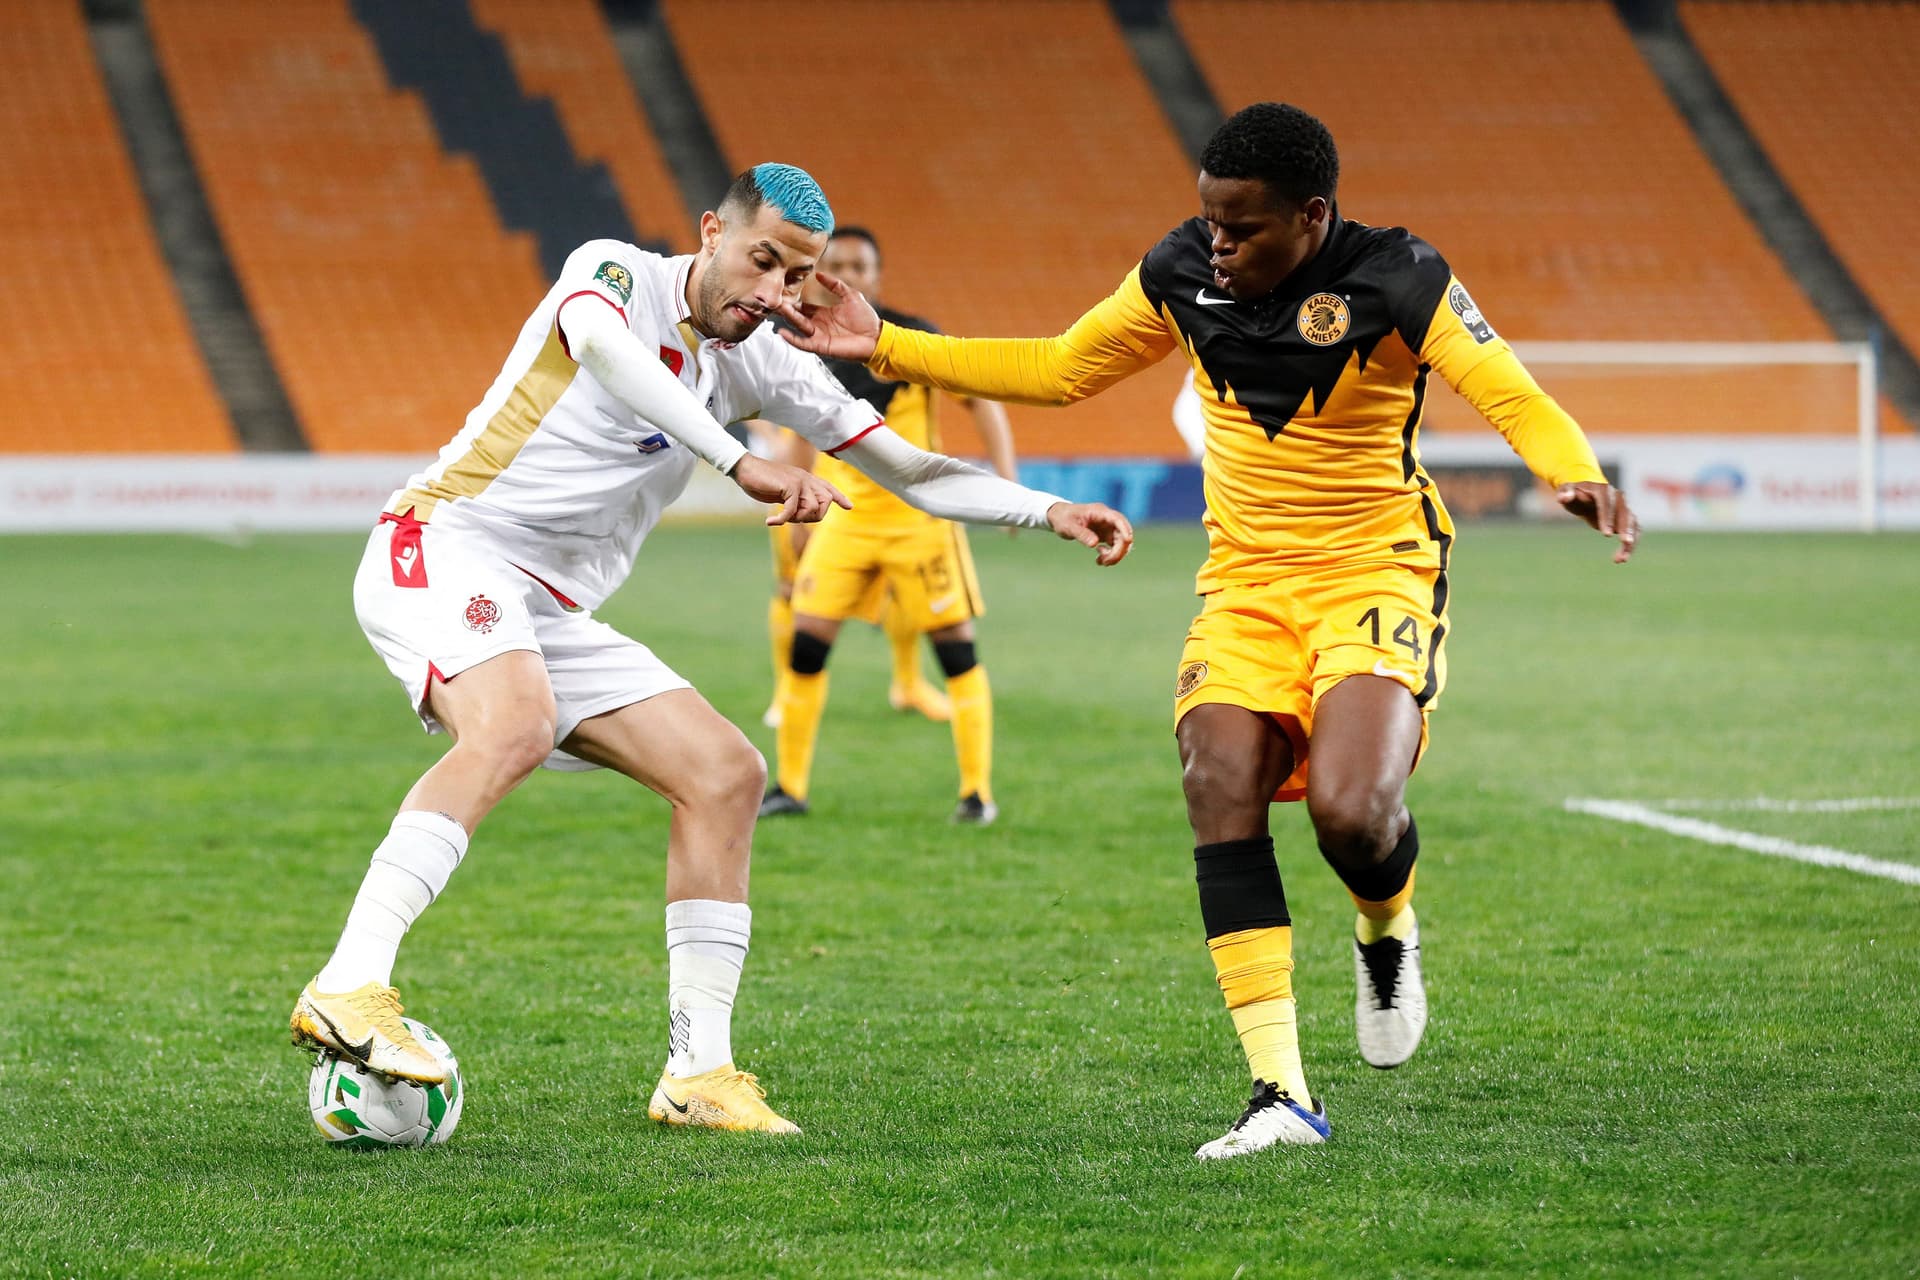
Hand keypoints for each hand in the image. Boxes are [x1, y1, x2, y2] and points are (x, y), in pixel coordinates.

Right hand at [731, 455, 851, 524]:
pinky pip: (793, 510)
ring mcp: (800, 481)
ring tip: (782, 518)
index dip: (840, 497)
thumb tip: (804, 514)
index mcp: (807, 479)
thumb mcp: (783, 492)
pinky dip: (782, 520)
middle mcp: (807, 479)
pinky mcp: (790, 485)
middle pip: (826, 502)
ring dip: (797, 519)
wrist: (745, 469)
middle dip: (814, 517)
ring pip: (812, 508)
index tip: (849, 506)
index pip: (828, 488)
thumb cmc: (762, 482)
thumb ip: (796, 500)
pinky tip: (770, 522)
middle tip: (794, 519)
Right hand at [773, 271, 881, 360]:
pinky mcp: (821, 346)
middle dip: (786, 308)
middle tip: (775, 299)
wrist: (876, 336)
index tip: (782, 292)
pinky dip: (793, 340)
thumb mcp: (850, 295)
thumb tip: (818, 274)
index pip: (803, 307)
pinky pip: (804, 344)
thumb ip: (835, 285)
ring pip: (799, 327)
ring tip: (778, 308)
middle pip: (797, 316)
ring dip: (789, 318)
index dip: (793, 301)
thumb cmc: (866, 318)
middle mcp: (818, 325)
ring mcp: (819, 336)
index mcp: (823, 314)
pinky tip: (783, 333)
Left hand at [1045, 501, 1133, 565]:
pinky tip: (1099, 559)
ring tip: (1101, 562)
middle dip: (1119, 550)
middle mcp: (1107, 519)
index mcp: (1100, 512)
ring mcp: (1108, 528)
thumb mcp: (1069, 527)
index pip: (1118, 519)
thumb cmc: (1063, 519)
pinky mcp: (1106, 535)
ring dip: (1115, 555)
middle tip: (1106, 562)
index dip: (1125, 529)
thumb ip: (1082, 534)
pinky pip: (1115, 547)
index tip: (1128, 540)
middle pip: (1123, 534)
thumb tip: (1095, 544)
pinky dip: (1110, 555)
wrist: (1059, 517)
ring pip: (1121, 543)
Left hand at [1556, 482, 1639, 563]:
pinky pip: (1632, 532)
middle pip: (1625, 513)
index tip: (1606, 534)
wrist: (1586, 496)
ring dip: (1630, 540)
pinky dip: (1629, 546)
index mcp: (1603, 490)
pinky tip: (1621, 559)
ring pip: (1632, 524)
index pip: (1607, 503)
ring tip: (1622, 558)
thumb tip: (1564, 498)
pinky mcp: (1627, 519)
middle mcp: (1618, 498)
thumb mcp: (1567, 492)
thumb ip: (1565, 494)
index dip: (1607, 517)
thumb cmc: (1574, 494)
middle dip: (1626, 528)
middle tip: (1625, 542)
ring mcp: (1624, 508)